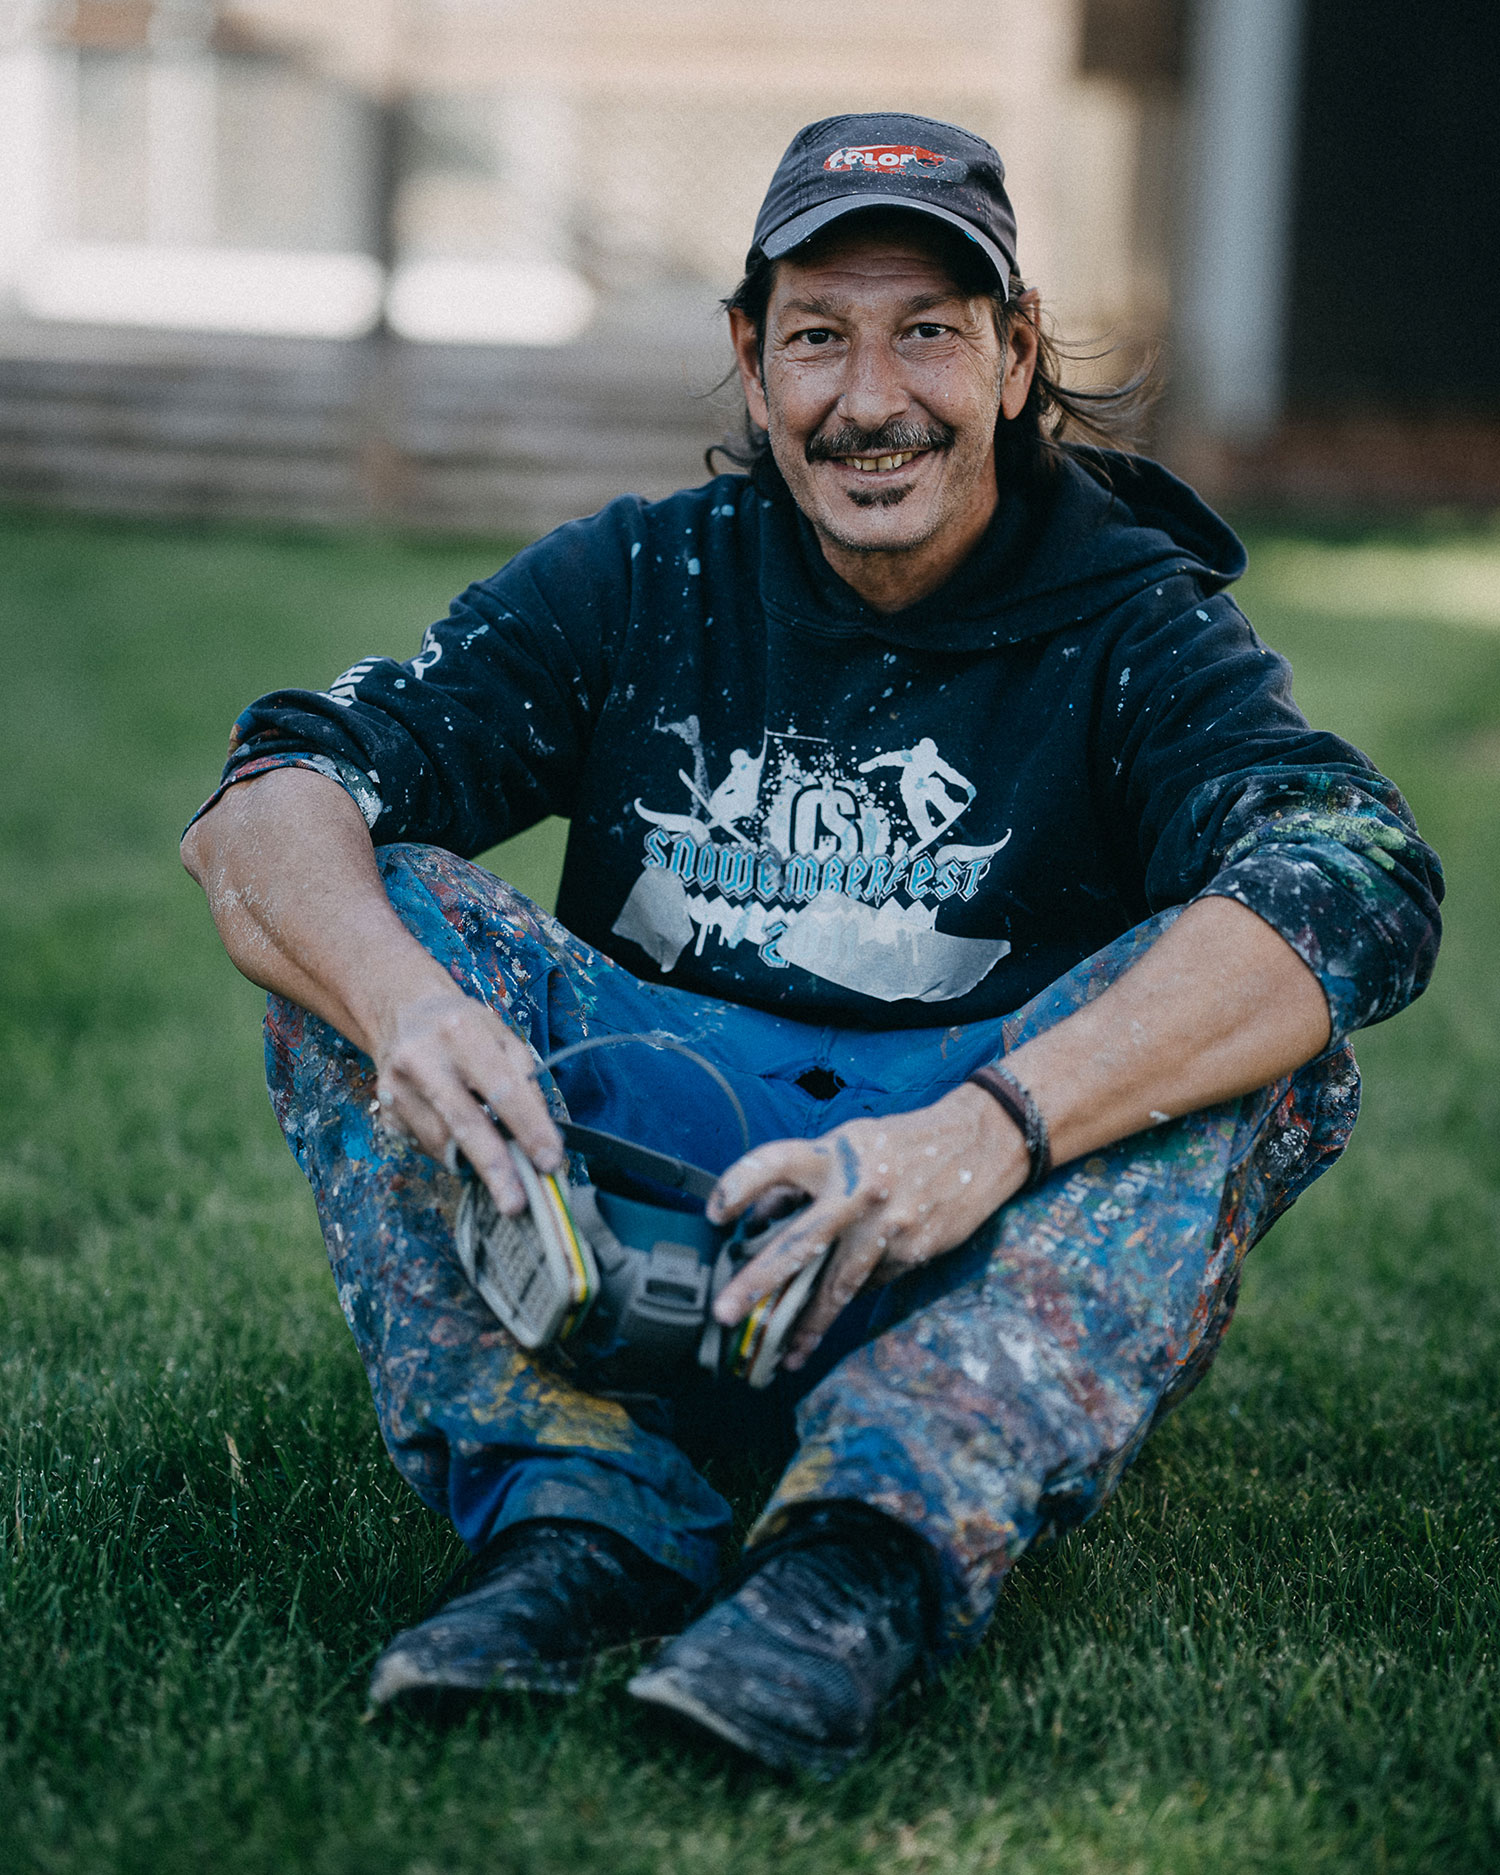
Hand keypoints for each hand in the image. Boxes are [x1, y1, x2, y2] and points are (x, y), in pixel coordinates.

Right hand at [373, 987, 562, 1216]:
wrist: (402, 1012)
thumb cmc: (463, 1027)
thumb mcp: (502, 1037)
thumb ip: (523, 1081)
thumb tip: (542, 1135)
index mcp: (460, 1033)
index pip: (501, 1089)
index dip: (529, 1129)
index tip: (550, 1161)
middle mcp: (422, 1059)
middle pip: (463, 1123)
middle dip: (495, 1168)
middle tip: (516, 1203)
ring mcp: (396, 1087)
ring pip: (440, 1142)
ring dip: (473, 1164)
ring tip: (500, 1173)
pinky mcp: (384, 1110)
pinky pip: (423, 1145)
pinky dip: (449, 1152)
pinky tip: (461, 1143)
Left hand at [706, 1084, 1027, 1369]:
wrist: (980, 1143)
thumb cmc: (903, 1142)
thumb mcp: (851, 1142)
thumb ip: (807, 1175)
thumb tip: (761, 1213)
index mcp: (836, 1154)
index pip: (774, 1163)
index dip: (739, 1186)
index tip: (715, 1213)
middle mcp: (859, 1190)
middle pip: (800, 1242)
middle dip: (759, 1282)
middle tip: (725, 1312)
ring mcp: (889, 1226)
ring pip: (839, 1285)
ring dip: (807, 1323)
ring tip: (784, 1353)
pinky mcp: (914, 1251)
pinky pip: (872, 1280)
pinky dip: (854, 1290)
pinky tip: (843, 1302)